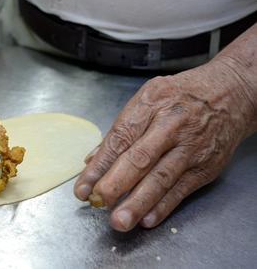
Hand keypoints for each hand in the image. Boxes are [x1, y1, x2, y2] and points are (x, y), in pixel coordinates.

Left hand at [74, 60, 255, 230]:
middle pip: (140, 158)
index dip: (100, 164)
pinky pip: (182, 189)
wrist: (231, 93)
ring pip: (161, 178)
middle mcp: (171, 125)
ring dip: (138, 202)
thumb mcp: (148, 98)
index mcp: (151, 104)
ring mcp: (191, 147)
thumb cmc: (181, 95)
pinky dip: (164, 206)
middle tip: (98, 201)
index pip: (120, 138)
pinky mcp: (206, 166)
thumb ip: (121, 129)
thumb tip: (92, 159)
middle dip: (116, 183)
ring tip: (120, 220)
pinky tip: (147, 219)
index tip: (84, 185)